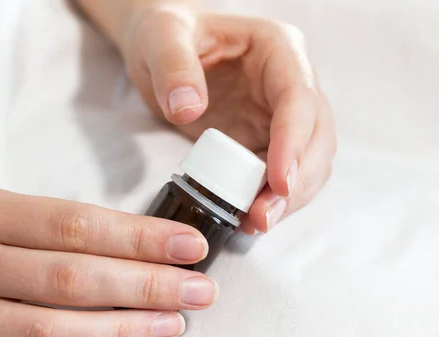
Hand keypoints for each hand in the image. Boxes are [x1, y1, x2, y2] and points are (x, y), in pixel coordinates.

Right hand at [0, 187, 216, 335]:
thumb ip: (46, 226)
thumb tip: (124, 244)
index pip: (76, 224)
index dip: (138, 236)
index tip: (188, 243)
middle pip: (74, 276)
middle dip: (145, 283)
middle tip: (199, 287)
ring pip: (55, 325)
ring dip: (123, 325)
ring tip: (175, 321)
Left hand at [122, 4, 336, 233]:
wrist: (161, 49)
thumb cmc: (166, 33)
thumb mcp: (161, 36)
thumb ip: (172, 66)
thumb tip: (188, 108)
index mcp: (277, 49)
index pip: (299, 98)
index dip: (294, 142)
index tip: (278, 180)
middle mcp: (289, 82)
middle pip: (316, 136)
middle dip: (298, 180)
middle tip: (264, 216)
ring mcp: (279, 114)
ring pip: (307, 161)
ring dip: (289, 197)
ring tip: (256, 223)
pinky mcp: (263, 139)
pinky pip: (279, 173)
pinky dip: (270, 198)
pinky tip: (249, 217)